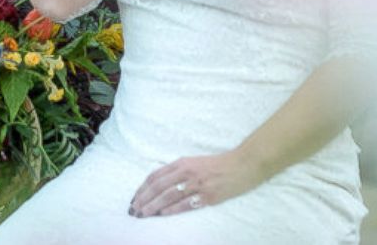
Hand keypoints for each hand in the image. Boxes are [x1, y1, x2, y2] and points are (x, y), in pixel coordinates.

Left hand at [128, 150, 260, 217]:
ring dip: (153, 206)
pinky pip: (186, 204)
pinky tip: (162, 215)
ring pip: (169, 196)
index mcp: (182, 163)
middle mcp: (187, 173)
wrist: (243, 165)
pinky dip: (172, 210)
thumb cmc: (218, 164)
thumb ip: (178, 170)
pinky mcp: (208, 196)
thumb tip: (160, 184)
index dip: (143, 188)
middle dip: (144, 199)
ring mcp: (197, 185)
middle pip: (159, 187)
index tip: (134, 198)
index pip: (156, 176)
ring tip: (143, 214)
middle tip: (133, 210)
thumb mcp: (195, 162)